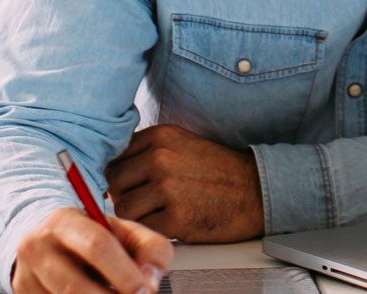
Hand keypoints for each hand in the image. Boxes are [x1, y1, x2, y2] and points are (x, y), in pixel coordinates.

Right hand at [11, 207, 173, 293]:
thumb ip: (151, 249)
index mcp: (64, 221)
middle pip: (76, 288)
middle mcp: (36, 246)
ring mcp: (25, 276)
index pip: (97, 246)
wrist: (50, 244)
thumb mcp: (124, 233)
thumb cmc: (94, 239)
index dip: (125, 274)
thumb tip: (150, 282)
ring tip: (110, 292)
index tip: (146, 291)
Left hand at [106, 124, 263, 242]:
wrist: (256, 192)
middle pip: (114, 183)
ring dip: (136, 216)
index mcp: (159, 137)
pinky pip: (144, 227)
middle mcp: (160, 158)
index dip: (119, 176)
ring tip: (156, 214)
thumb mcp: (180, 145)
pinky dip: (152, 230)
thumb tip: (111, 170)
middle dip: (124, 196)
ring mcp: (168, 188)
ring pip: (125, 208)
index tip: (129, 186)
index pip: (114, 157)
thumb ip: (146, 152)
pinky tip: (168, 224)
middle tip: (142, 203)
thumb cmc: (217, 171)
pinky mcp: (178, 218)